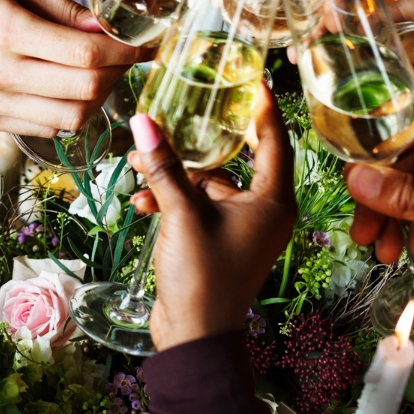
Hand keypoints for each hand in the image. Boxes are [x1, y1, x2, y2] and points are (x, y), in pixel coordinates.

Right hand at [0, 0, 144, 135]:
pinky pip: (47, 128)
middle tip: (123, 56)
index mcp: (7, 31)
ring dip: (97, 98)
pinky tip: (68, 87)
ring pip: (71, 118)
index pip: (85, 54)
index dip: (125, 51)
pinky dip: (69, 111)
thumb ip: (65, 8)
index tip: (145, 44)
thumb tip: (108, 29)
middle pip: (85, 90)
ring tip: (97, 72)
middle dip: (116, 73)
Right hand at [127, 87, 297, 348]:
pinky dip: (171, 198)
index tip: (251, 77)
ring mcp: (241, 227)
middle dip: (199, 141)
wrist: (195, 336)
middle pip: (236, 159)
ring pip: (209, 182)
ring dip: (175, 173)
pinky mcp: (218, 240)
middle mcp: (264, 211)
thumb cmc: (203, 277)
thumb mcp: (181, 213)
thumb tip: (144, 121)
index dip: (264, 107)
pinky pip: (197, 205)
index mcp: (273, 201)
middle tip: (182, 107)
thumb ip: (165, 166)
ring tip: (139, 162)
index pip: (274, 140)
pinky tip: (142, 197)